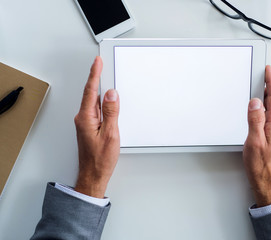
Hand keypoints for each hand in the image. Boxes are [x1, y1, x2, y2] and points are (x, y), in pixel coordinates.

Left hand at [74, 56, 119, 197]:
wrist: (93, 175)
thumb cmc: (100, 159)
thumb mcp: (110, 134)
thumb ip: (111, 113)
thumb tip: (112, 95)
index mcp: (86, 118)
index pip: (90, 91)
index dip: (94, 74)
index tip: (98, 62)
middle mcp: (83, 118)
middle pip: (90, 93)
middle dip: (96, 77)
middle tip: (101, 64)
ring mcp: (85, 123)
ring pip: (93, 101)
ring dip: (99, 89)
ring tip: (106, 78)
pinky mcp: (89, 127)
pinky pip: (95, 109)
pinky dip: (101, 101)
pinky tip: (106, 99)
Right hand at [243, 65, 270, 206]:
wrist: (265, 178)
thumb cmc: (260, 163)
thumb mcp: (255, 140)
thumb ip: (255, 120)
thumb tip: (255, 102)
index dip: (270, 82)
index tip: (267, 70)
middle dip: (268, 85)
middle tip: (263, 74)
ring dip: (266, 95)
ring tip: (260, 85)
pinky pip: (268, 114)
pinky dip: (264, 105)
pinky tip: (258, 105)